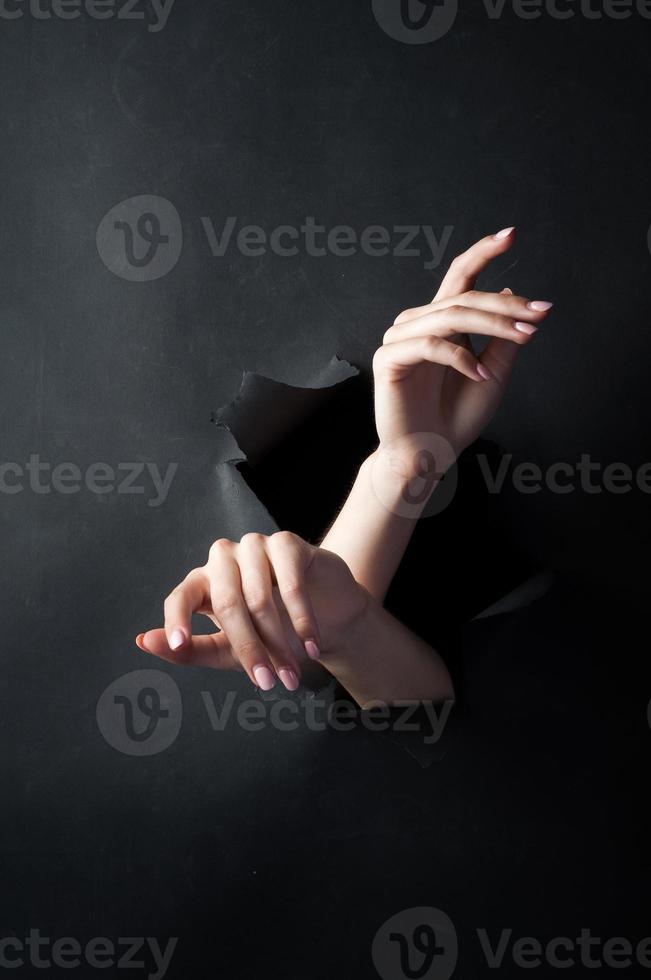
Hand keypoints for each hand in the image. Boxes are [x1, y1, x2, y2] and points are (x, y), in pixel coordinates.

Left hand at [136, 532, 367, 691]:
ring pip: (259, 597)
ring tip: (292, 673)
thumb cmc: (271, 632)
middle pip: (227, 604)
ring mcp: (254, 546)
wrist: (324, 614)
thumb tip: (143, 641)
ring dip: (279, 641)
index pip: (179, 597)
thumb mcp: (228, 650)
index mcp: (201, 582)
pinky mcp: (286, 543)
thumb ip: (189, 649)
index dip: (176, 620)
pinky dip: (302, 620)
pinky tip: (312, 645)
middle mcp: (223, 558)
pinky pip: (290, 585)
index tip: (177, 643)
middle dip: (249, 648)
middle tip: (268, 683)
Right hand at [372, 227, 553, 462]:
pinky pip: (430, 345)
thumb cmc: (456, 418)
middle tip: (540, 313)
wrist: (429, 455)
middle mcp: (418, 323)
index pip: (460, 276)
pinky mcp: (389, 359)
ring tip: (523, 338)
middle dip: (507, 304)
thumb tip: (512, 292)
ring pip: (450, 316)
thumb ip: (502, 339)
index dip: (483, 252)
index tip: (512, 234)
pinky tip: (480, 375)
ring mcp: (400, 339)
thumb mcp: (493, 374)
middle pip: (464, 296)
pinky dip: (461, 359)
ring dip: (493, 325)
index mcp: (440, 322)